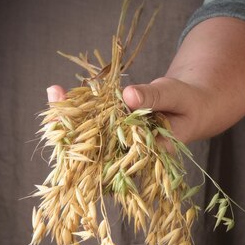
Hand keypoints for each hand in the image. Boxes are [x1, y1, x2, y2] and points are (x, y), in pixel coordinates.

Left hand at [47, 17, 244, 143]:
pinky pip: (92, 120)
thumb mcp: (175, 96)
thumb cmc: (187, 103)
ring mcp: (119, 141)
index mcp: (147, 152)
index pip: (115, 153)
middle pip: (94, 145)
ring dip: (68, 115)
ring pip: (89, 133)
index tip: (73, 129)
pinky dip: (76, 106)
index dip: (92, 145)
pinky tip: (58, 91)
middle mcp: (129, 152)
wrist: (190, 106)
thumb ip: (154, 97)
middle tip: (55, 103)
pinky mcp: (114, 129)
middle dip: (72, 126)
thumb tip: (128, 96)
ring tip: (53, 93)